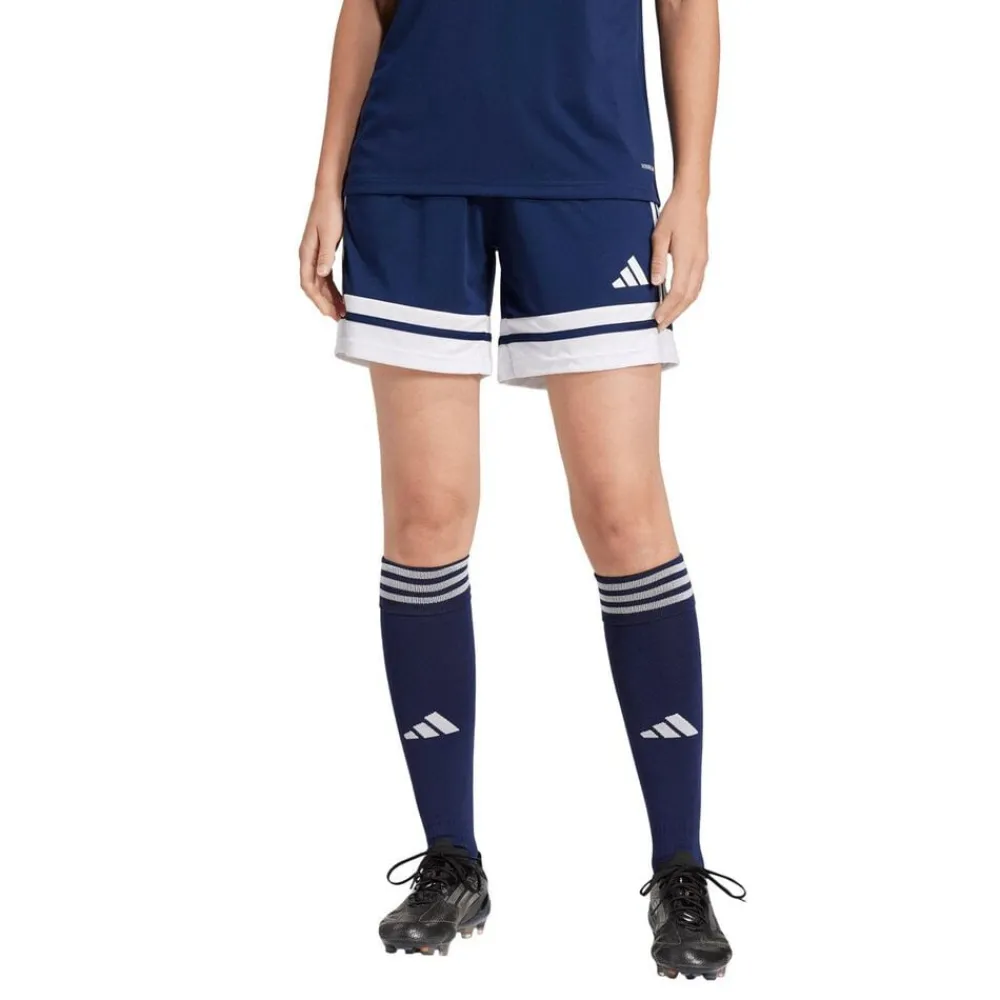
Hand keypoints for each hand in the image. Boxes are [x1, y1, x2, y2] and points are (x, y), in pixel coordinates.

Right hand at [299, 191, 345, 318]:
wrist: (330, 192)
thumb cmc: (329, 210)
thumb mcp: (330, 234)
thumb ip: (325, 255)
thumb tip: (321, 274)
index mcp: (306, 253)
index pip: (308, 284)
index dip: (319, 301)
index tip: (331, 313)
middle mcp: (308, 255)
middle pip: (313, 287)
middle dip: (325, 303)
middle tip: (339, 317)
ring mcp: (314, 254)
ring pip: (319, 282)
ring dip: (328, 297)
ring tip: (341, 310)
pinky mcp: (322, 250)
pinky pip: (324, 275)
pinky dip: (331, 287)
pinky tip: (340, 294)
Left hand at [651, 191, 708, 329]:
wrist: (693, 198)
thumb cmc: (675, 214)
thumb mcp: (659, 235)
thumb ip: (657, 260)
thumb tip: (656, 283)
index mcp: (687, 258)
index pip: (678, 292)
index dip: (668, 308)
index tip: (656, 319)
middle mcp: (698, 263)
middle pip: (688, 297)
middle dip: (674, 314)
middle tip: (660, 326)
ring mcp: (702, 261)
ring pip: (694, 293)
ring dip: (681, 308)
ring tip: (668, 318)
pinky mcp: (702, 258)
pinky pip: (697, 284)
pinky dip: (688, 298)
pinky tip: (679, 302)